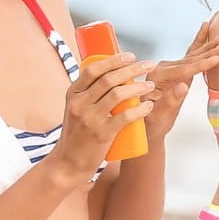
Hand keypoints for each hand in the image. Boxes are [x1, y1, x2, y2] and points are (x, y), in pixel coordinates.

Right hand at [51, 52, 155, 183]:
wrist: (68, 163)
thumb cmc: (77, 134)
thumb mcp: (76, 109)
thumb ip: (89, 94)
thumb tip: (112, 74)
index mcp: (73, 94)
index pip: (93, 70)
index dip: (114, 60)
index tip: (131, 56)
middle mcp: (79, 104)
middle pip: (109, 79)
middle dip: (132, 69)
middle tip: (149, 65)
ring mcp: (89, 119)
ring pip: (118, 95)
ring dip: (138, 87)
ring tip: (150, 85)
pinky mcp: (101, 134)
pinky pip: (124, 117)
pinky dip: (140, 109)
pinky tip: (149, 105)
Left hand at [144, 21, 218, 142]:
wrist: (147, 124)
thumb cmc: (152, 121)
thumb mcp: (160, 115)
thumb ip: (171, 100)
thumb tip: (184, 86)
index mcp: (157, 77)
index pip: (183, 70)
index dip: (201, 65)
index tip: (216, 58)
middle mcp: (162, 68)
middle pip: (190, 60)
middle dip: (208, 52)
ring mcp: (170, 67)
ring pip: (192, 55)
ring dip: (208, 46)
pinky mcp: (177, 68)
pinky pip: (190, 54)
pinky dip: (199, 42)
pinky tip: (206, 28)